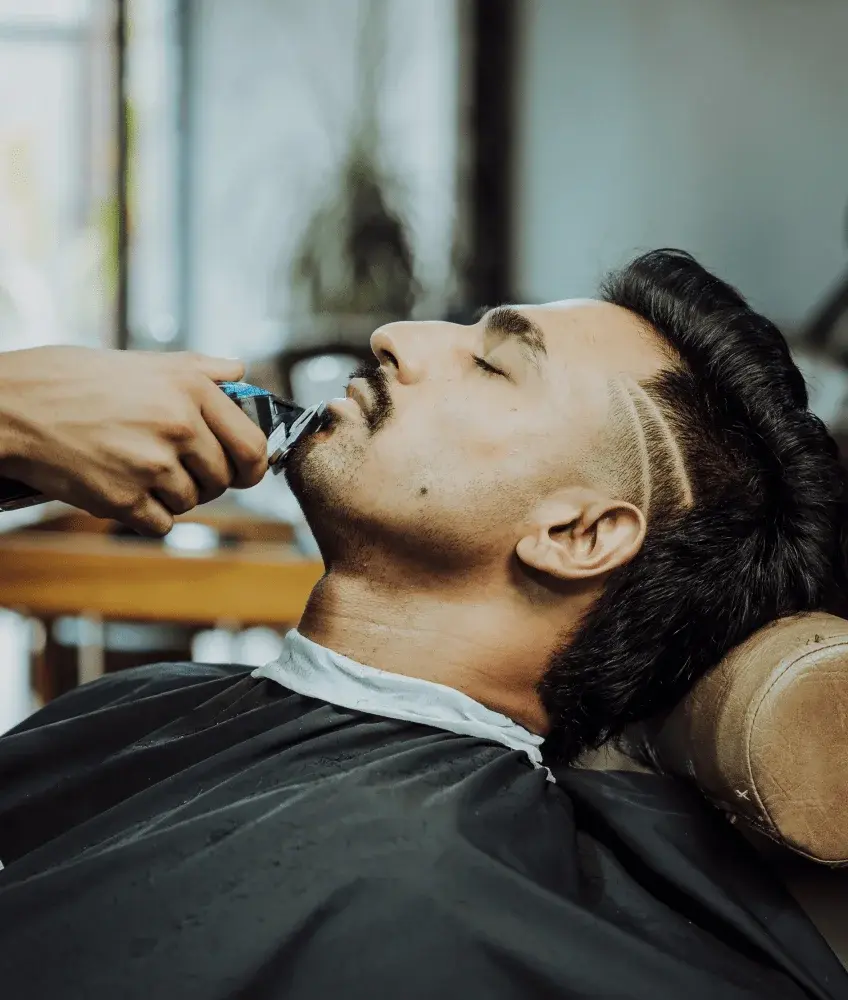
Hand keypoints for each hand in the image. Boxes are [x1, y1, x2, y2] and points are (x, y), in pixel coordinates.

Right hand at [0, 346, 268, 534]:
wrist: (14, 407)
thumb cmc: (76, 380)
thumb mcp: (146, 361)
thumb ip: (202, 369)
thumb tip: (240, 373)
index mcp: (191, 389)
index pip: (252, 444)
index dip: (251, 465)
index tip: (243, 471)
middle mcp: (179, 425)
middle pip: (223, 479)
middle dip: (207, 481)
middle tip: (179, 470)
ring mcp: (152, 464)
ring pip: (192, 502)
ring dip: (172, 496)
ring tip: (139, 471)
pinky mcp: (125, 498)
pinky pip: (162, 523)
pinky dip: (147, 515)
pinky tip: (124, 489)